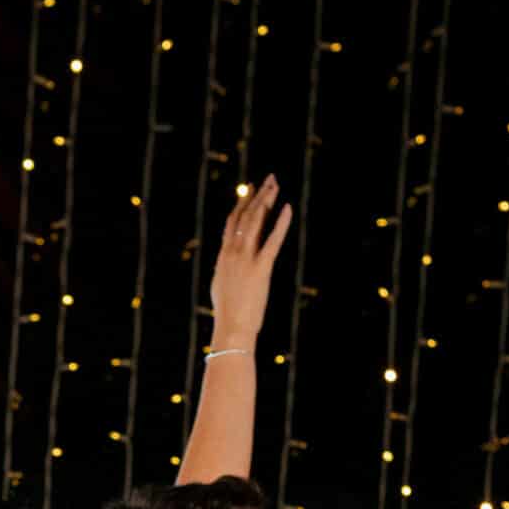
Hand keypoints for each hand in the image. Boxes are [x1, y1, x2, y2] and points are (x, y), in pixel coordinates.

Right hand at [207, 175, 293, 347]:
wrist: (231, 328)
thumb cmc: (228, 314)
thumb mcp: (221, 286)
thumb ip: (225, 270)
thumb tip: (225, 263)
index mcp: (223, 257)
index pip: (231, 223)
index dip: (241, 204)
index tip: (249, 189)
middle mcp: (232, 253)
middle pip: (245, 216)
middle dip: (257, 195)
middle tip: (268, 180)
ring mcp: (246, 259)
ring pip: (255, 222)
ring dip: (266, 201)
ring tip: (275, 186)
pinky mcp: (261, 268)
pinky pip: (272, 240)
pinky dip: (281, 223)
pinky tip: (287, 208)